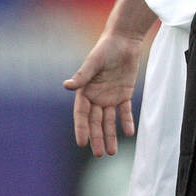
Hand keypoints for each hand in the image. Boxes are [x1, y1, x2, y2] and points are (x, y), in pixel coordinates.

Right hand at [63, 31, 145, 156]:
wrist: (124, 41)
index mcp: (85, 90)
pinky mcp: (124, 95)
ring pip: (109, 121)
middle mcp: (96, 97)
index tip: (82, 143)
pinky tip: (128, 133)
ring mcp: (109, 97)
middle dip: (97, 138)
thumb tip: (66, 86)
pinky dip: (126, 122)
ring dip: (110, 135)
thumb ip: (83, 76)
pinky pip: (124, 112)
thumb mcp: (94, 62)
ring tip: (112, 152)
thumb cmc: (105, 49)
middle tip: (100, 154)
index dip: (81, 128)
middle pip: (95, 122)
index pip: (82, 114)